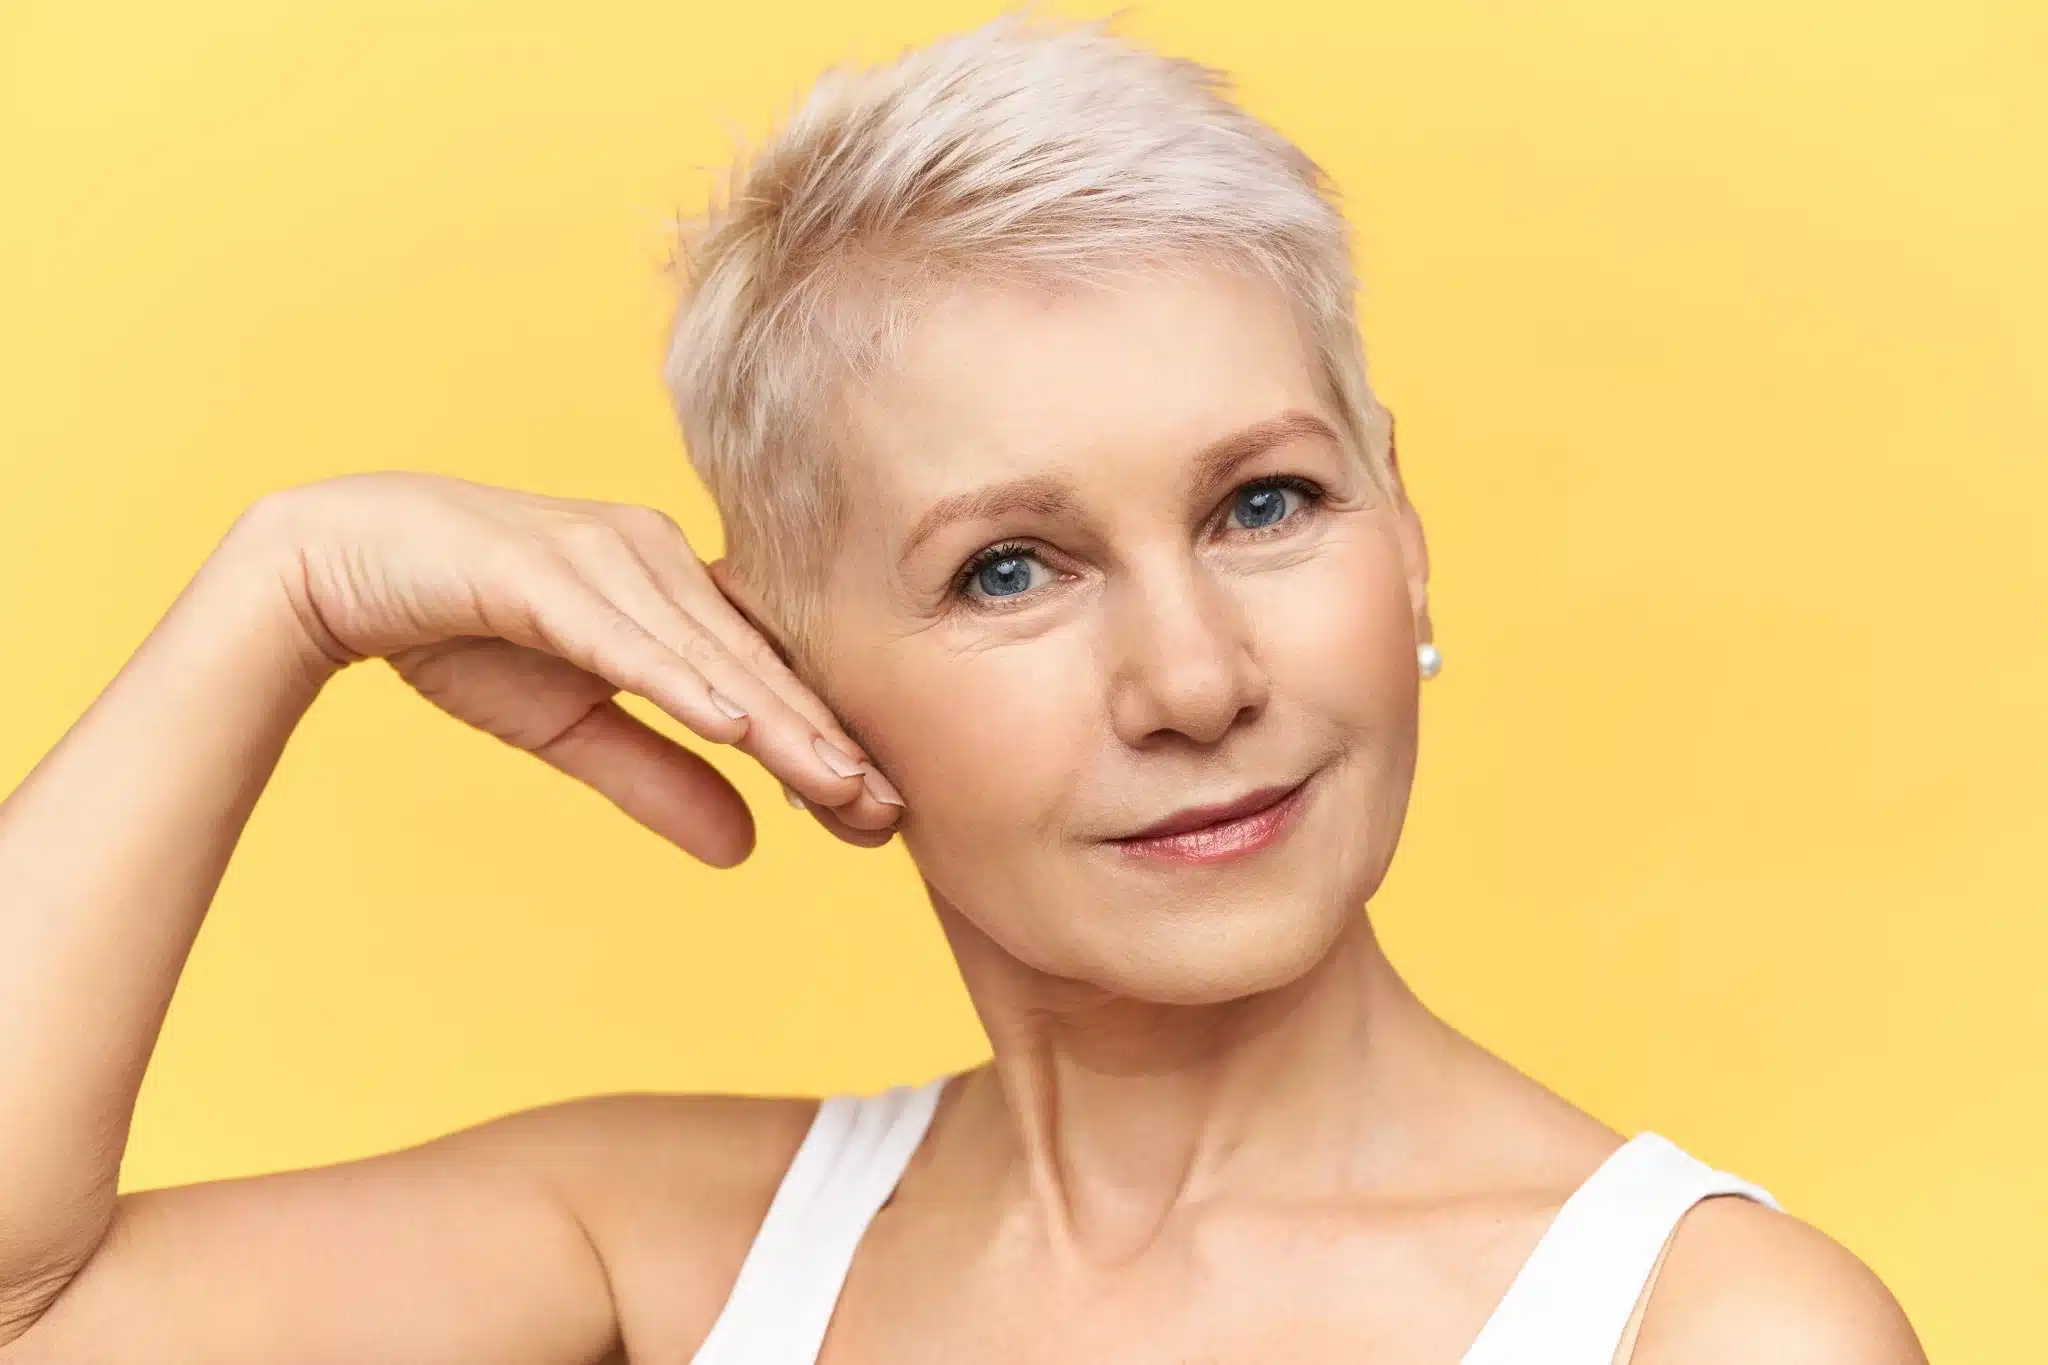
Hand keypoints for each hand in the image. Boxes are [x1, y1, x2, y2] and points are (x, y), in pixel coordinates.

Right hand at [230, 471, 900, 865]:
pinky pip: (621, 634)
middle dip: (823, 741)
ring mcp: (601, 559)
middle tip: (889, 812)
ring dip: (771, 718)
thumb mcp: (573, 725)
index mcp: (671, 591)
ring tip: (836, 780)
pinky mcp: (537, 570)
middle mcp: (654, 560)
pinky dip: (676, 678)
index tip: (883, 814)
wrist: (337, 564)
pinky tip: (730, 721)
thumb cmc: (465, 631)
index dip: (822, 742)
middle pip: (754, 665)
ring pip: (704, 652)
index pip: (764, 676)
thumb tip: (748, 847)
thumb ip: (657, 776)